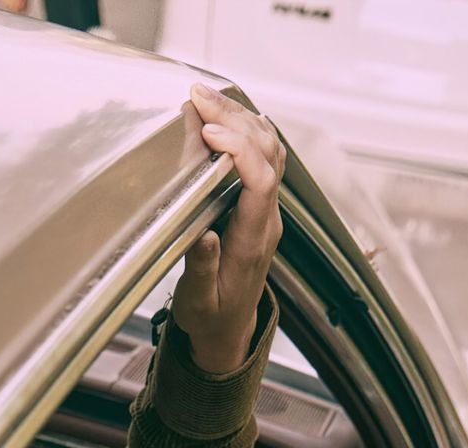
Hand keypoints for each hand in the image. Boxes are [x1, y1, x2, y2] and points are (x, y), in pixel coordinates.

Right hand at [171, 84, 285, 372]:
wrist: (229, 330)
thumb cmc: (212, 317)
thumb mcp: (200, 304)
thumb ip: (202, 270)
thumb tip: (204, 235)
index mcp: (253, 242)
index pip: (260, 183)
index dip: (240, 151)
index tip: (209, 133)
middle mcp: (267, 219)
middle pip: (266, 154)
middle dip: (234, 120)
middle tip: (199, 97)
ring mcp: (267, 209)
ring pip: (268, 149)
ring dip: (240, 118)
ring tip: (207, 98)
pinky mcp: (259, 204)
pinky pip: (263, 156)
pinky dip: (246, 129)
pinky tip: (226, 116)